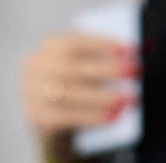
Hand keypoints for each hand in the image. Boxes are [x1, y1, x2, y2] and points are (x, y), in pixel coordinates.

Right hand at [21, 31, 135, 144]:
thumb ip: (103, 60)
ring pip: (68, 95)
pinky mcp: (37, 118)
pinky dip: (92, 117)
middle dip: (106, 70)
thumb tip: (133, 58)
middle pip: (71, 68)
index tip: (128, 49)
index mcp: (50, 46)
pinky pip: (66, 118)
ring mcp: (32, 93)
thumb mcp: (88, 65)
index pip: (75, 42)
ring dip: (102, 98)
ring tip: (127, 99)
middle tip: (134, 72)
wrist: (54, 114)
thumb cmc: (80, 83)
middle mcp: (35, 67)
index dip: (102, 44)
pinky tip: (113, 117)